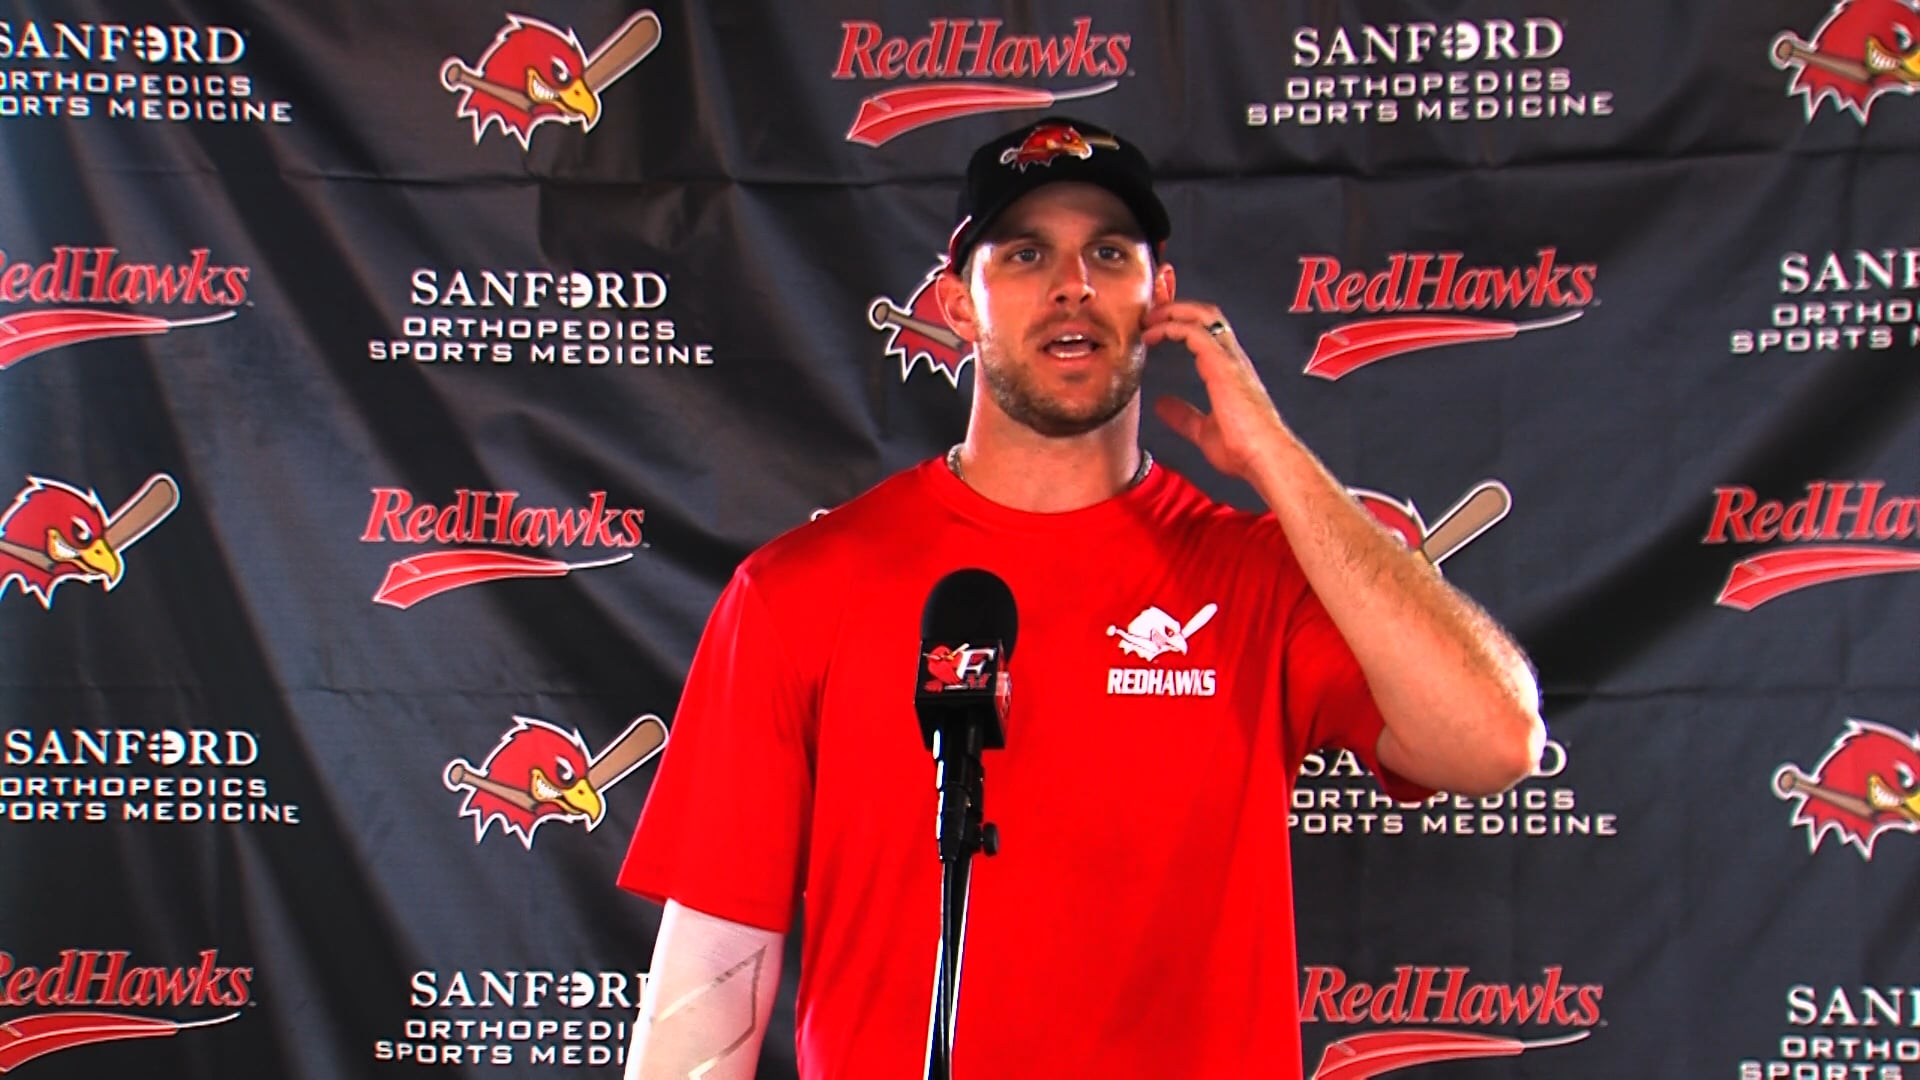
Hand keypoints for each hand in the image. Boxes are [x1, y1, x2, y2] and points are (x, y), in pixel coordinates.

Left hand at [1141, 302, 1285, 481]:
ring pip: (1201, 315)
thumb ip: (1183, 415)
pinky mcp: (1222, 365)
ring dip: (1170, 312)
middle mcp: (1232, 359)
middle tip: (1149, 316)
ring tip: (1147, 320)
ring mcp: (1229, 359)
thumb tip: (1162, 405)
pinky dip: (1170, 327)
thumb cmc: (1244, 450)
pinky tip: (1152, 336)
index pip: (1207, 332)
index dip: (1181, 323)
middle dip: (1175, 308)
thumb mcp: (1203, 430)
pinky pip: (1193, 332)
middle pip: (1206, 313)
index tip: (1155, 329)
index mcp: (1229, 371)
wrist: (1265, 457)